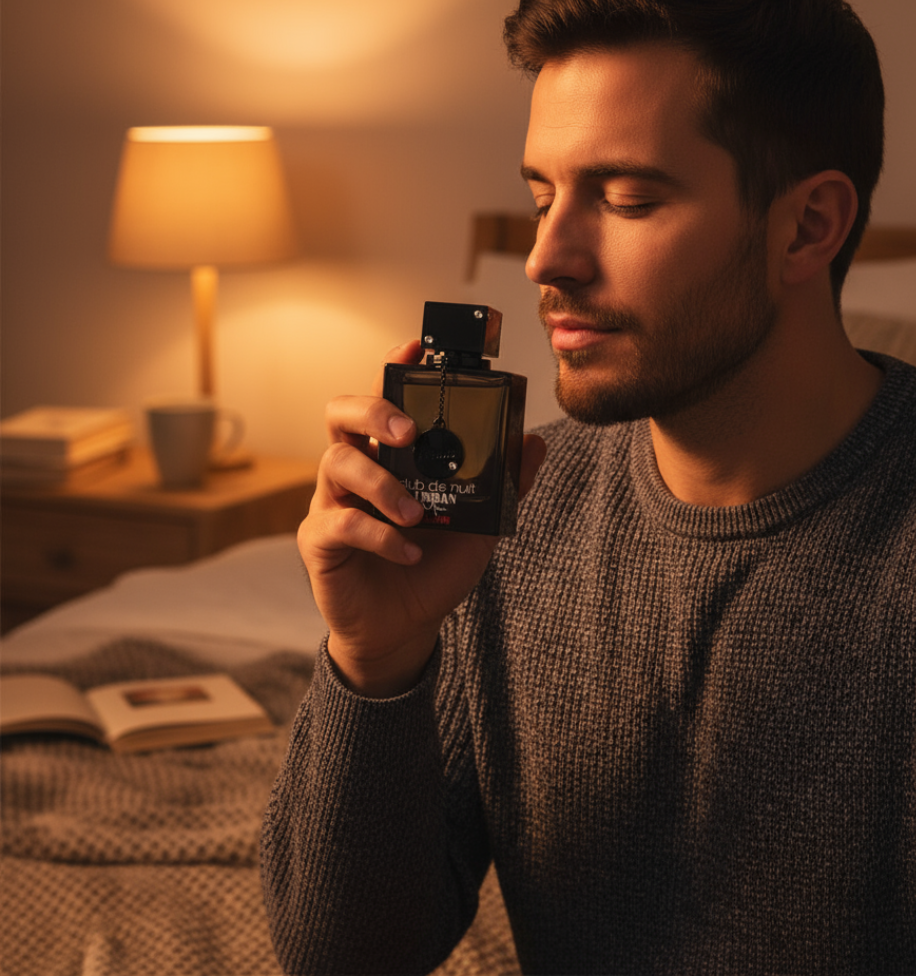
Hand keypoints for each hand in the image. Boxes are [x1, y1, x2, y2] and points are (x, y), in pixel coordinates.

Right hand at [298, 341, 546, 697]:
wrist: (405, 629)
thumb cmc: (433, 567)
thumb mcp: (480, 524)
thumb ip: (505, 484)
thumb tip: (535, 440)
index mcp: (390, 456)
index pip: (383, 398)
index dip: (393, 368)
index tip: (414, 347)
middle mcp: (356, 469)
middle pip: (341, 414)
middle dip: (373, 410)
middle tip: (408, 431)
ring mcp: (332, 501)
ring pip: (336, 463)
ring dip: (382, 483)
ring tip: (418, 512)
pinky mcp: (320, 540)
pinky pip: (339, 522)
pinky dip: (379, 535)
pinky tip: (410, 552)